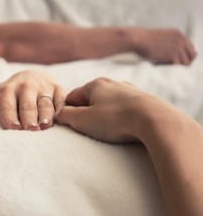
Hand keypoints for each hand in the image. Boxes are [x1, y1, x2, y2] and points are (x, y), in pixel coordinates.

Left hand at [0, 70, 66, 129]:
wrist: (32, 77)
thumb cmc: (5, 95)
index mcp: (7, 89)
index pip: (7, 103)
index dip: (9, 115)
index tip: (12, 128)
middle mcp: (26, 86)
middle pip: (27, 103)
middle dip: (28, 116)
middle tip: (29, 130)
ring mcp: (44, 87)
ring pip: (46, 102)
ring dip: (46, 115)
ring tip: (45, 127)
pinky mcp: (60, 90)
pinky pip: (63, 100)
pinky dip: (62, 110)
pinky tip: (62, 121)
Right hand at [54, 77, 177, 142]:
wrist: (156, 120)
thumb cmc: (116, 120)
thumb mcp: (82, 120)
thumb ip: (65, 116)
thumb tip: (58, 114)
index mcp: (95, 85)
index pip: (72, 97)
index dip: (68, 112)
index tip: (70, 125)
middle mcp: (113, 83)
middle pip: (92, 100)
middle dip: (88, 114)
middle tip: (90, 131)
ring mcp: (131, 91)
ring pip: (110, 104)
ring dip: (106, 117)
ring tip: (110, 132)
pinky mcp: (146, 101)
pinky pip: (126, 110)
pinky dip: (123, 118)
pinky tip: (126, 128)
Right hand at [133, 28, 196, 64]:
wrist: (138, 39)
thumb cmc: (144, 40)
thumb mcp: (161, 37)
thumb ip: (170, 42)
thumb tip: (172, 54)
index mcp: (179, 34)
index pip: (190, 47)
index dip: (186, 55)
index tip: (180, 61)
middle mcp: (181, 40)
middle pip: (192, 55)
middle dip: (187, 62)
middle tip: (178, 67)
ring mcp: (178, 47)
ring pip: (187, 62)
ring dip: (180, 67)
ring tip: (171, 69)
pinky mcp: (172, 55)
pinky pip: (179, 66)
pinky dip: (174, 69)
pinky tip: (168, 70)